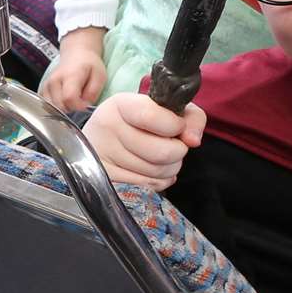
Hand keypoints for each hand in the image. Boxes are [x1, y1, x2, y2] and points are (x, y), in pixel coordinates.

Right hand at [40, 48, 106, 111]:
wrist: (76, 54)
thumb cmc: (89, 66)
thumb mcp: (100, 76)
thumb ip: (93, 92)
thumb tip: (85, 106)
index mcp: (70, 75)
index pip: (69, 98)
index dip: (79, 106)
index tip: (87, 104)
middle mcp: (54, 80)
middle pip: (60, 106)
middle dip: (73, 109)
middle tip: (81, 101)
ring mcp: (47, 85)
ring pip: (53, 108)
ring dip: (65, 108)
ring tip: (74, 99)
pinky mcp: (43, 90)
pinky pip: (48, 106)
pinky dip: (57, 107)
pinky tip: (65, 100)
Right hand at [83, 93, 203, 189]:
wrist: (98, 141)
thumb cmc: (138, 123)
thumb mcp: (161, 108)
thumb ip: (189, 116)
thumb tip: (193, 141)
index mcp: (120, 105)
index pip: (152, 117)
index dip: (175, 126)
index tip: (178, 126)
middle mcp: (107, 129)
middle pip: (162, 152)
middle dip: (178, 152)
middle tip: (173, 146)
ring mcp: (104, 157)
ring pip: (158, 172)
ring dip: (170, 168)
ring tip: (162, 158)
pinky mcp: (107, 180)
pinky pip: (148, 187)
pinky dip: (159, 181)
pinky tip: (153, 171)